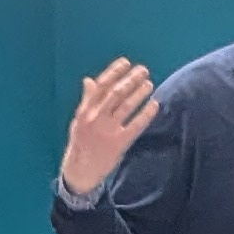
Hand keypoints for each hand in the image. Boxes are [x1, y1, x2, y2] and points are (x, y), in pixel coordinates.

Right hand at [60, 58, 157, 195]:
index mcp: (85, 111)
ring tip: (149, 84)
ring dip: (139, 93)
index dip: (114, 72)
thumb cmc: (81, 143)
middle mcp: (96, 118)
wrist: (80, 171)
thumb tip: (89, 80)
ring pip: (126, 106)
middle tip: (144, 71)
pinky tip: (154, 104)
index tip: (126, 62)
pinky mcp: (119, 143)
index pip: (101, 85)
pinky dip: (146, 114)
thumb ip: (87, 100)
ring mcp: (108, 131)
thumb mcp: (79, 120)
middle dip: (131, 79)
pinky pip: (136, 125)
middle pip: (116, 93)